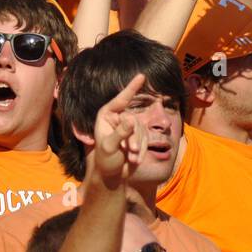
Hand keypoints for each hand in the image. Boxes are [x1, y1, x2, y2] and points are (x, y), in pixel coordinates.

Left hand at [88, 72, 146, 188]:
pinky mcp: (137, 136)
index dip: (132, 88)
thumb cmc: (105, 160)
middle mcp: (117, 118)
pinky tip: (134, 160)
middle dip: (134, 138)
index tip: (141, 76)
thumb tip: (132, 119)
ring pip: (142, 131)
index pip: (121, 99)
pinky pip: (146, 139)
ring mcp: (128, 127)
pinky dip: (142, 150)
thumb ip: (120, 133)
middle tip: (130, 151)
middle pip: (134, 121)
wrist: (111, 176)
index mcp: (106, 116)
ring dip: (138, 146)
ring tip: (130, 158)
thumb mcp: (109, 147)